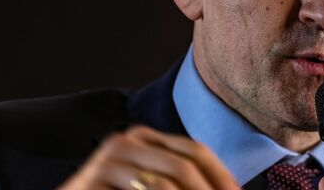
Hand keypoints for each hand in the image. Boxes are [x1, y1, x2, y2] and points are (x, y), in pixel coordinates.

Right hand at [58, 125, 238, 189]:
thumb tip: (231, 189)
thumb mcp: (152, 185)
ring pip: (164, 184)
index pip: (196, 150)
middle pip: (184, 165)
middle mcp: (129, 140)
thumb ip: (184, 182)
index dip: (221, 175)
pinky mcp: (92, 179)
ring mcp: (109, 158)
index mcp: (148, 138)